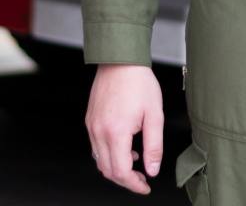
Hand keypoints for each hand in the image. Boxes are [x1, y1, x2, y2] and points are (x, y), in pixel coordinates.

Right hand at [86, 64, 163, 193]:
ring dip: (116, 167)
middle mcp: (99, 132)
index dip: (134, 184)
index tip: (145, 186)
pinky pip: (96, 146)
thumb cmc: (139, 82)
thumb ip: (154, 145)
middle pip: (107, 170)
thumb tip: (152, 169)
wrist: (120, 60)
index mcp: (116, 132)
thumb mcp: (154, 114)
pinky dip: (109, 153)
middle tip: (142, 178)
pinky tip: (124, 145)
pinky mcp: (90, 120)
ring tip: (135, 159)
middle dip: (125, 179)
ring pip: (99, 160)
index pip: (121, 172)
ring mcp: (92, 126)